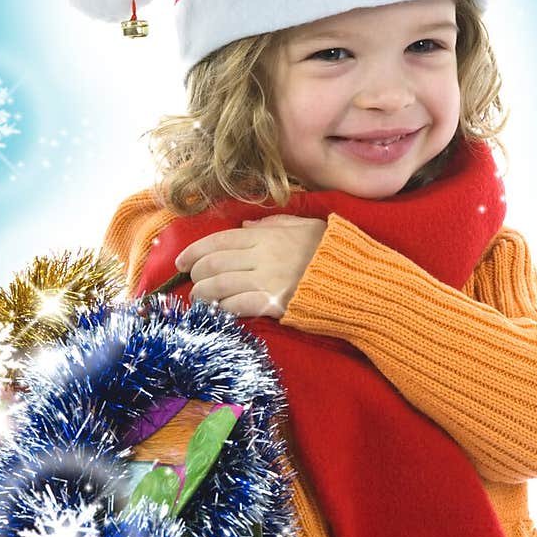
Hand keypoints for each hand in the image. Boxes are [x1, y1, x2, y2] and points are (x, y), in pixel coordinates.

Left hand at [174, 214, 327, 318]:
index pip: (219, 240)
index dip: (194, 250)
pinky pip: (237, 305)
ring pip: (219, 285)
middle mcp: (261, 256)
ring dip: (203, 293)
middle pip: (214, 263)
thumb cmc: (332, 251)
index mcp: (267, 235)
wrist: (355, 278)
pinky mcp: (273, 303)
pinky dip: (222, 309)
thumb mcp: (304, 226)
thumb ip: (272, 224)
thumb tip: (244, 228)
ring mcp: (266, 280)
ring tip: (199, 298)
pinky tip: (217, 311)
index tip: (181, 261)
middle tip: (191, 281)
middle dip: (196, 273)